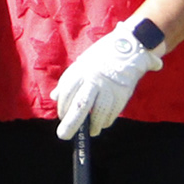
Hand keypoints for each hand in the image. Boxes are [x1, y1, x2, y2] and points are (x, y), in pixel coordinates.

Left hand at [48, 20, 163, 140]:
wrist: (128, 47)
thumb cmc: (101, 57)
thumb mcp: (81, 63)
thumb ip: (68, 81)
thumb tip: (54, 97)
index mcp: (81, 71)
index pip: (66, 93)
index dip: (62, 107)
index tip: (62, 116)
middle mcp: (93, 80)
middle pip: (80, 106)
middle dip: (70, 123)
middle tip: (63, 136)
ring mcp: (109, 88)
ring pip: (97, 114)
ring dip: (92, 126)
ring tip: (90, 131)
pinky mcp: (122, 94)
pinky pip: (112, 113)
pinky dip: (105, 121)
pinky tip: (102, 123)